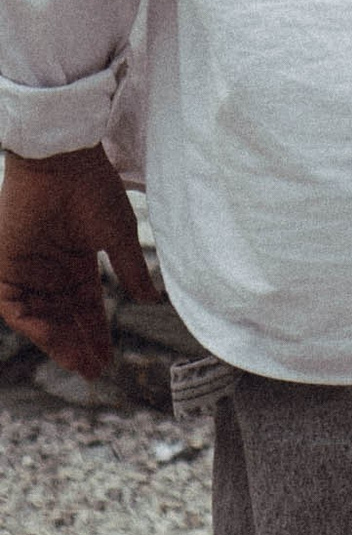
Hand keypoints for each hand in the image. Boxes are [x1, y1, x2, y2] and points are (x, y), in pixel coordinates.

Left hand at [0, 145, 150, 379]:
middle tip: (93, 371)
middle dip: (78, 346)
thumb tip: (152, 299)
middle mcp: (51, 271)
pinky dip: (33, 326)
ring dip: (58, 342)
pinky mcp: (7, 267)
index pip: (86, 308)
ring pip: (41, 318)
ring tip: (79, 362)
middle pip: (64, 319)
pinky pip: (15, 308)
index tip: (107, 361)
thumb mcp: (119, 236)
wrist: (62, 163)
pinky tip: (55, 338)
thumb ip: (132, 270)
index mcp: (77, 263)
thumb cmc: (93, 190)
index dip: (96, 335)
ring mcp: (28, 270)